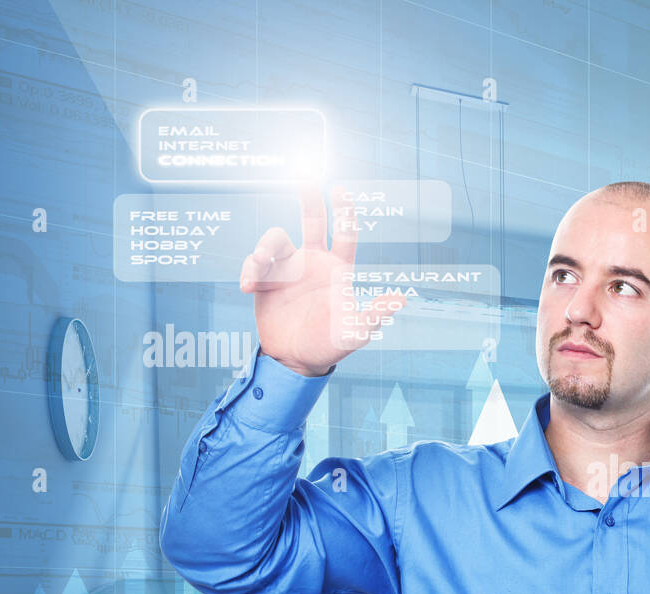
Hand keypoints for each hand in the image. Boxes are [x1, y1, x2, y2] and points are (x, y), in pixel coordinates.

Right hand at [239, 184, 402, 376]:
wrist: (295, 359)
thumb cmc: (329, 345)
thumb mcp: (355, 332)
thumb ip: (375, 315)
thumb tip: (401, 300)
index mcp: (337, 270)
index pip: (345, 233)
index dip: (344, 211)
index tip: (340, 189)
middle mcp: (313, 263)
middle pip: (312, 221)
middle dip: (309, 199)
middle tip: (305, 178)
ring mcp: (288, 270)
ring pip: (276, 240)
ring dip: (266, 246)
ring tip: (260, 262)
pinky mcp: (266, 280)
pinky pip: (255, 264)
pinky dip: (250, 270)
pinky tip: (248, 287)